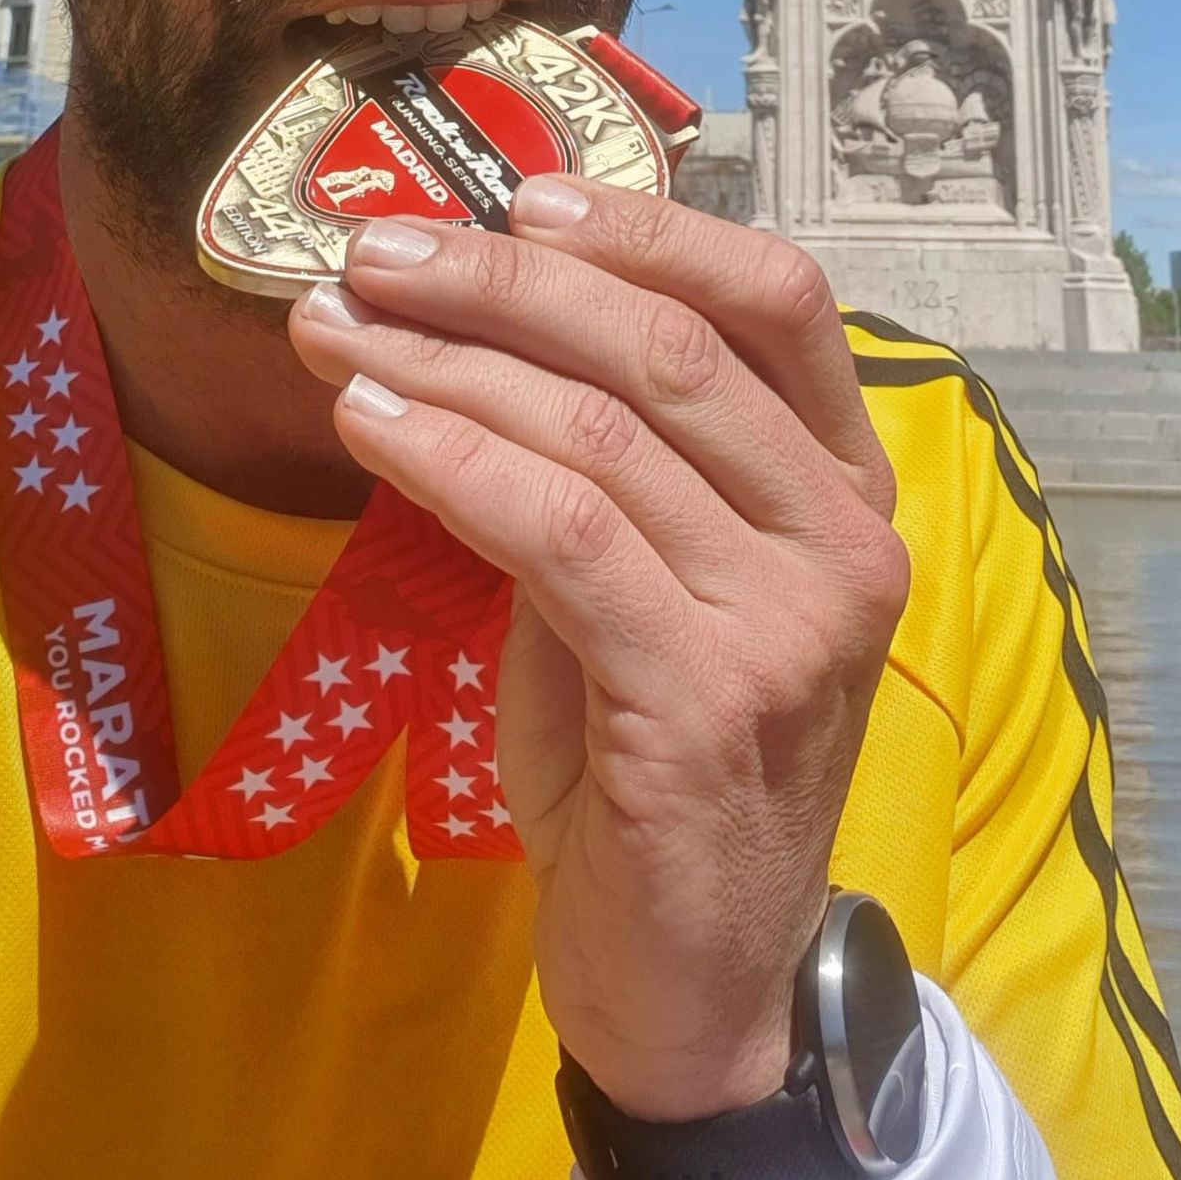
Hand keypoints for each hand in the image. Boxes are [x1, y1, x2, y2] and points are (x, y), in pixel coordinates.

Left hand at [289, 183, 907, 1120]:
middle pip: (671, 350)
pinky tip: (369, 424)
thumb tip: (466, 310)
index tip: (521, 198)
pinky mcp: (708, 701)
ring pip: (600, 432)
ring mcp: (790, 622)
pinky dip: (450, 456)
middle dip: (504, 282)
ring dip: (445, 364)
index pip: (781, 301)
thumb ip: (608, 458)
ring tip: (334, 331)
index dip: (652, 231)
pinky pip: (561, 533)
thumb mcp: (648, 582)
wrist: (694, 981)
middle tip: (376, 251)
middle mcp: (845, 540)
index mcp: (846, 488)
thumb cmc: (653, 761)